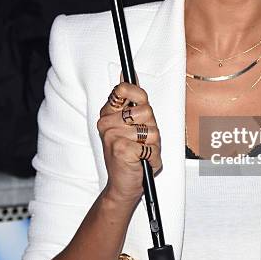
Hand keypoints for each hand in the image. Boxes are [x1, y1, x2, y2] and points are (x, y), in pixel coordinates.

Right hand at [97, 82, 161, 204]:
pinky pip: (152, 147)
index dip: (138, 95)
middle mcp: (107, 123)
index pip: (124, 89)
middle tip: (141, 140)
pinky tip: (141, 161)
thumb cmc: (129, 155)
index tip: (139, 104)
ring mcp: (113, 136)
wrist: (122, 185)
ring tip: (141, 151)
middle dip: (151, 127)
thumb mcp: (131, 125)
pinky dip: (153, 157)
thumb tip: (128, 73)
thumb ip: (130, 100)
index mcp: (108, 114)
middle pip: (146, 110)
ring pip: (152, 129)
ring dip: (153, 144)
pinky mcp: (122, 150)